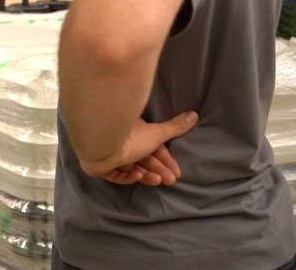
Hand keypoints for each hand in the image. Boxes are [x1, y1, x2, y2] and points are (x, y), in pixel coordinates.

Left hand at [78, 112, 197, 185]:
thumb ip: (175, 128)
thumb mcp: (157, 133)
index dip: (166, 161)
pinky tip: (137, 175)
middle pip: (144, 160)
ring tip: (158, 180)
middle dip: (159, 171)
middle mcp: (122, 143)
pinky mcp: (100, 167)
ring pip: (132, 168)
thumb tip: (194, 114)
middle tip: (171, 180)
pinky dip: (128, 176)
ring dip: (147, 174)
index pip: (153, 150)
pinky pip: (117, 174)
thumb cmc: (131, 137)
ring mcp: (110, 155)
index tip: (176, 172)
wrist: (102, 142)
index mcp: (135, 134)